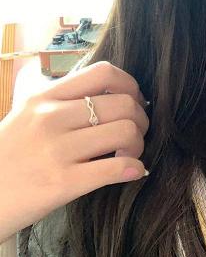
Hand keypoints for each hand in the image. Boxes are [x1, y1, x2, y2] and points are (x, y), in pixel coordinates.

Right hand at [0, 60, 150, 242]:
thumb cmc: (6, 155)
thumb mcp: (23, 113)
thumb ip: (50, 94)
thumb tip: (74, 80)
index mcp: (45, 97)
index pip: (104, 73)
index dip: (131, 85)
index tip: (134, 100)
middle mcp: (51, 118)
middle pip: (123, 104)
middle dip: (141, 118)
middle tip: (137, 132)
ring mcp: (56, 150)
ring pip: (126, 132)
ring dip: (139, 144)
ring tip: (131, 153)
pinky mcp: (61, 183)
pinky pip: (115, 168)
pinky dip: (134, 168)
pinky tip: (132, 171)